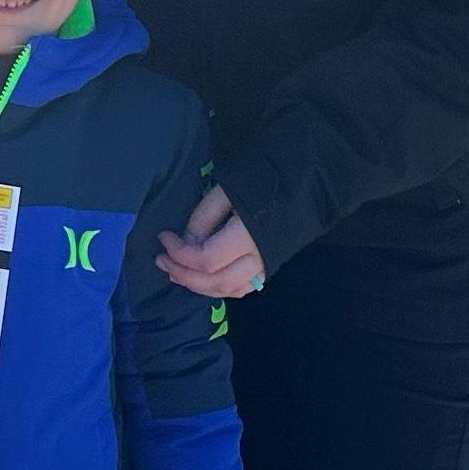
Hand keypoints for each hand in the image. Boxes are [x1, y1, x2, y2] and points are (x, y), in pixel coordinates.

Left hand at [155, 186, 264, 304]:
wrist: (306, 183)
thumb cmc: (266, 179)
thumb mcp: (228, 189)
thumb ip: (204, 217)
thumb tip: (185, 241)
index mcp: (248, 236)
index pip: (206, 259)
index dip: (179, 253)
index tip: (164, 237)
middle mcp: (259, 258)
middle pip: (215, 281)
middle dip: (183, 274)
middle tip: (161, 261)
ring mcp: (266, 267)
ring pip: (227, 290)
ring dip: (197, 286)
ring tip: (175, 272)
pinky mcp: (268, 268)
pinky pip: (240, 289)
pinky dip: (218, 288)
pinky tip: (202, 279)